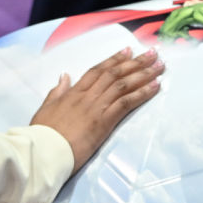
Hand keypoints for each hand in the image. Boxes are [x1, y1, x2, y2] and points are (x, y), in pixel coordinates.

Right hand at [29, 47, 164, 171]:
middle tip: (152, 53)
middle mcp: (88, 96)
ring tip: (160, 66)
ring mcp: (97, 107)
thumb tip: (64, 76)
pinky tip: (155, 87)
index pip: (97, 71)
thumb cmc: (43, 134)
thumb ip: (57, 91)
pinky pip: (127, 103)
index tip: (128, 50)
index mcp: (73, 92)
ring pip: (123, 85)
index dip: (114, 59)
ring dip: (144, 74)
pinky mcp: (105, 121)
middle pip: (115, 74)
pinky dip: (142, 93)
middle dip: (135, 62)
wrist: (45, 151)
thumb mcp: (46, 108)